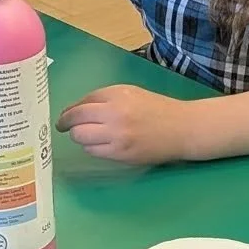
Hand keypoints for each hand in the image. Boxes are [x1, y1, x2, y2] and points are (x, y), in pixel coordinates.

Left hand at [56, 85, 188, 165]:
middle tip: (69, 128)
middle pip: (75, 121)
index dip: (69, 112)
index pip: (81, 103)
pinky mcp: (121, 154)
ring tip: (92, 136)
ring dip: (82, 137)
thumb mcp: (131, 94)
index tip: (65, 118)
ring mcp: (117, 136)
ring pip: (81, 138)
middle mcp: (114, 114)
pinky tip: (104, 144)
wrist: (183, 128)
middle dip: (69, 125)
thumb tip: (74, 112)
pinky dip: (93, 148)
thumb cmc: (157, 109)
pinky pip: (94, 152)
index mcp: (117, 95)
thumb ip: (104, 99)